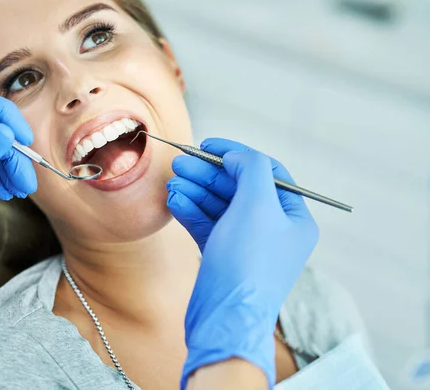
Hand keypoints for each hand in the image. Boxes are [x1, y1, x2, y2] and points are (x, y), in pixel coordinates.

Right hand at [166, 138, 318, 388]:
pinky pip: (208, 225)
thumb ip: (250, 170)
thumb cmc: (248, 266)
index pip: (267, 172)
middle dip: (208, 174)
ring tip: (173, 181)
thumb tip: (237, 155)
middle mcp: (273, 230)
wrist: (225, 321)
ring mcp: (247, 244)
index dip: (237, 155)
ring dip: (196, 191)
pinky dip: (191, 211)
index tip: (209, 146)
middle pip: (239, 188)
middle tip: (181, 163)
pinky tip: (174, 201)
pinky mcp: (223, 256)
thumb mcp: (257, 207)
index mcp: (294, 218)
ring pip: (219, 206)